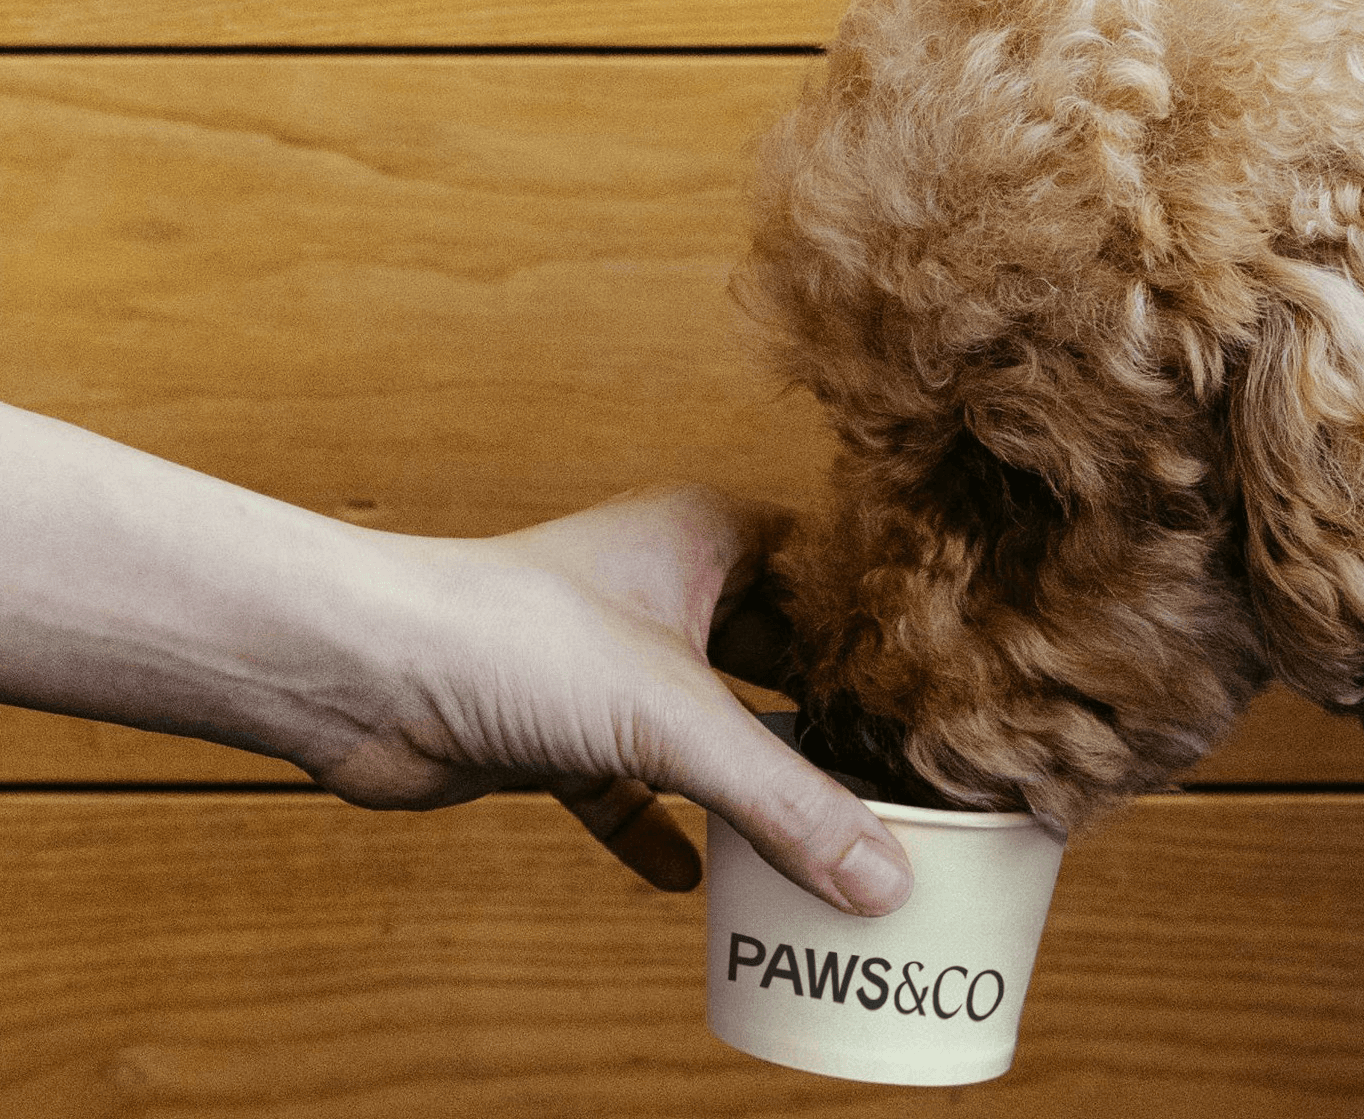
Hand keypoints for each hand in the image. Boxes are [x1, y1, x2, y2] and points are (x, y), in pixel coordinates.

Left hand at [302, 485, 913, 913]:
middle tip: (911, 777)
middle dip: (837, 720)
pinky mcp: (560, 730)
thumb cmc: (499, 634)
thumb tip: (882, 879)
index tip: (959, 692)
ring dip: (755, 781)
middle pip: (783, 659)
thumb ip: (787, 803)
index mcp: (711, 537)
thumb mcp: (676, 719)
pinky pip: (633, 788)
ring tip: (832, 833)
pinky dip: (665, 830)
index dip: (895, 633)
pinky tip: (697, 879)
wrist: (350, 673)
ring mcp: (611, 662)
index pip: (836, 577)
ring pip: (712, 728)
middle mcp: (667, 589)